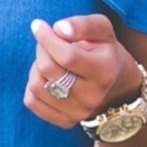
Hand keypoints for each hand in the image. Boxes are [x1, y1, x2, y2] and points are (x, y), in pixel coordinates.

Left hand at [24, 15, 140, 128]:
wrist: (115, 84)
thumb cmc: (103, 50)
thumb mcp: (102, 29)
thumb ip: (82, 24)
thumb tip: (58, 29)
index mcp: (105, 71)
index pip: (66, 56)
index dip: (47, 38)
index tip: (37, 25)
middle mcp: (93, 96)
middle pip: (49, 69)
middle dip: (42, 48)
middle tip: (48, 41)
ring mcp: (79, 113)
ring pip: (36, 85)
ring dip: (37, 66)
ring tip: (51, 60)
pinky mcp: (65, 121)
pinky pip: (31, 101)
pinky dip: (33, 85)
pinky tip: (47, 77)